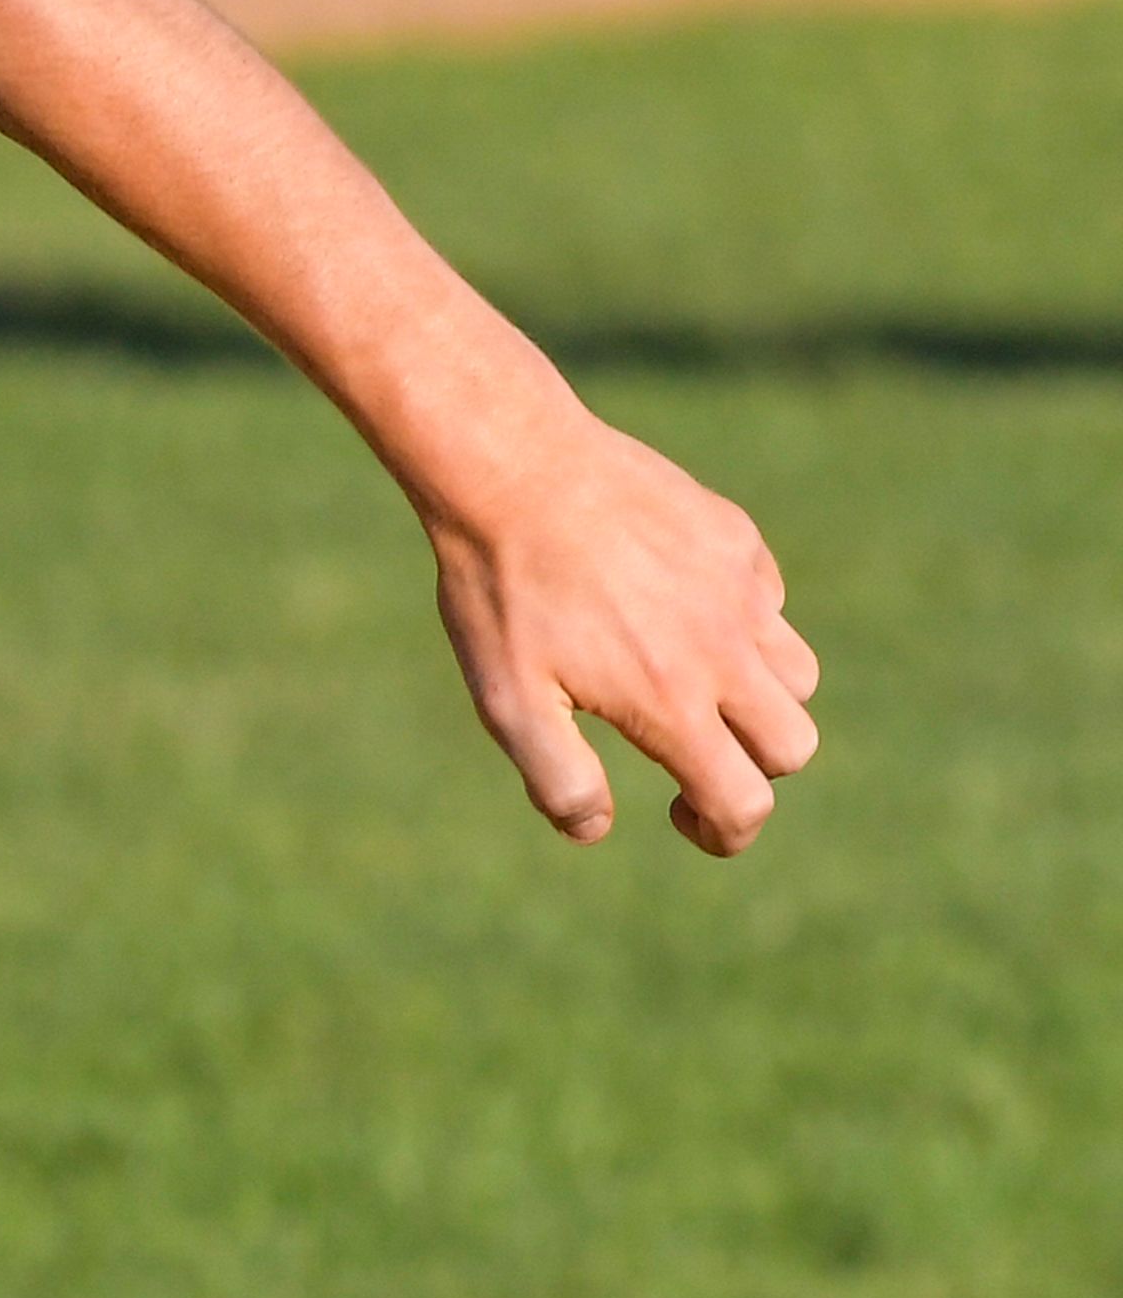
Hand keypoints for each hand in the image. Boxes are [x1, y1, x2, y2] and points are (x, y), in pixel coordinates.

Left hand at [419, 408, 819, 853]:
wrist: (509, 466)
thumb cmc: (500, 588)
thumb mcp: (505, 697)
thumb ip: (558, 778)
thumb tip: (597, 829)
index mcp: (672, 701)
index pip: (743, 803)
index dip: (722, 832)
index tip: (683, 815)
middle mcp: (723, 648)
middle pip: (792, 744)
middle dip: (752, 767)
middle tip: (691, 754)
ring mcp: (737, 588)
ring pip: (796, 673)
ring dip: (759, 697)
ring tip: (686, 681)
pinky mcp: (734, 536)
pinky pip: (769, 599)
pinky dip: (744, 621)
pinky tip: (676, 606)